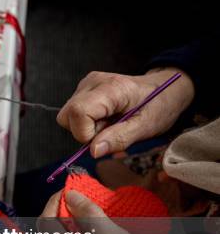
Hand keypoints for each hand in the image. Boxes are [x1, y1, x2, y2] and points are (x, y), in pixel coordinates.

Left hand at [40, 190, 194, 233]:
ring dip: (70, 219)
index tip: (70, 188)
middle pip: (49, 230)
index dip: (55, 202)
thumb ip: (89, 215)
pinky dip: (75, 230)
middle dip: (63, 210)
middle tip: (82, 195)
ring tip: (89, 209)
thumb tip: (69, 194)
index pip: (46, 225)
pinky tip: (91, 226)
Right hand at [57, 67, 194, 157]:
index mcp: (111, 89)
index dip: (86, 133)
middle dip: (83, 132)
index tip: (105, 138)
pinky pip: (73, 113)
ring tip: (111, 124)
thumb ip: (119, 139)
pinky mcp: (84, 89)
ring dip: (86, 128)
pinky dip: (87, 122)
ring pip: (67, 116)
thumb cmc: (159, 106)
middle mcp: (93, 82)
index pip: (78, 112)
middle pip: (66, 116)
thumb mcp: (146, 127)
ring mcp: (86, 84)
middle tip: (109, 131)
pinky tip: (106, 118)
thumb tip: (93, 151)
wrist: (166, 88)